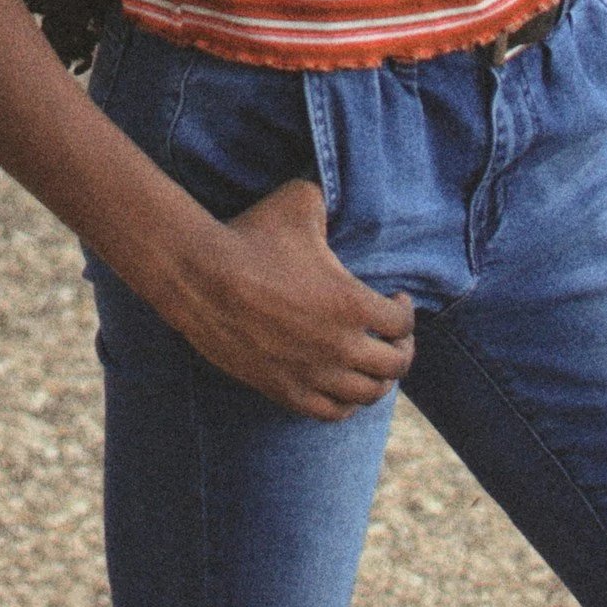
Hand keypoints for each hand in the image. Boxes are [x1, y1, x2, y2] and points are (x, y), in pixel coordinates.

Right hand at [172, 179, 415, 418]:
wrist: (200, 275)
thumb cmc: (250, 235)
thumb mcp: (299, 201)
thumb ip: (329, 199)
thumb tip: (339, 194)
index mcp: (351, 303)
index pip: (402, 324)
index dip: (406, 311)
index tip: (397, 300)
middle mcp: (339, 346)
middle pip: (394, 365)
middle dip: (402, 349)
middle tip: (395, 337)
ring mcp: (312, 374)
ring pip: (368, 395)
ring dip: (378, 379)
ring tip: (373, 363)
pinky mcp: (284, 390)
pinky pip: (332, 412)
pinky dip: (346, 403)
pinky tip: (343, 386)